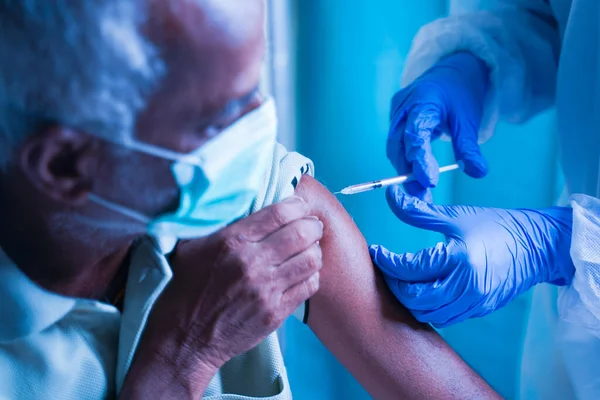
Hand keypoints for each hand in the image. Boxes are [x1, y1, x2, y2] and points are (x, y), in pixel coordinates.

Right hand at [141, 196, 322, 385]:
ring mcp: (266, 290)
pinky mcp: (275, 313)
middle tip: (312, 225)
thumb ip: (218, 225)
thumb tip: (241, 202)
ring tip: (309, 248)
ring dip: (314, 250)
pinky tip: (303, 273)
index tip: (299, 205)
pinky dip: (311, 275)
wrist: (184, 340)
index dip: (297, 205)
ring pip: (311, 260)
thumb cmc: (184, 289)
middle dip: (312, 225)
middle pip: (302, 234)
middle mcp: (252, 263)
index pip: (279, 213)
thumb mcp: (191, 247)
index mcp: (231, 241)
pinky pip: (309, 286)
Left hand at [369, 186, 574, 327]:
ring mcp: (473, 303)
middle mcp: (465, 287)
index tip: (375, 251)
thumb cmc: (497, 226)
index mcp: (458, 259)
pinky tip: (424, 289)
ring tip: (402, 279)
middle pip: (413, 299)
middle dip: (394, 284)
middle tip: (387, 267)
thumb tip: (391, 195)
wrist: (538, 245)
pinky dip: (429, 306)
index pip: (409, 269)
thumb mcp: (455, 215)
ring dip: (409, 299)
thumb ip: (418, 211)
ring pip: (427, 314)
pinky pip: (444, 317)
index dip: (386, 261)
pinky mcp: (479, 310)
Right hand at [388, 52, 488, 201]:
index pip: (416, 134)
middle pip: (399, 145)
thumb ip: (469, 147)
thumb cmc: (459, 94)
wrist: (449, 73)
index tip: (430, 182)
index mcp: (423, 100)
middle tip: (422, 196)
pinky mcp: (395, 121)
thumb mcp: (468, 119)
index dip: (420, 160)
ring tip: (420, 192)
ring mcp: (396, 114)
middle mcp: (404, 107)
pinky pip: (395, 145)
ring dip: (404, 171)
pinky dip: (404, 162)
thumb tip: (478, 172)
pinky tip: (415, 178)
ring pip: (394, 148)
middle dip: (408, 172)